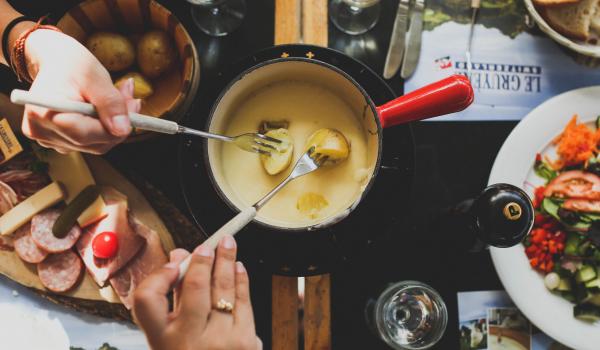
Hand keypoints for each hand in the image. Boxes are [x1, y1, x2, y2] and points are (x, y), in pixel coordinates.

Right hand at [21, 29, 138, 153]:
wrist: (55, 62)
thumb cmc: (71, 64)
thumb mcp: (94, 76)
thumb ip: (110, 103)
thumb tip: (123, 130)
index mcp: (43, 114)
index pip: (85, 135)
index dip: (114, 126)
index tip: (134, 106)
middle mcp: (41, 132)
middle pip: (93, 143)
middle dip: (119, 124)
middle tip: (132, 98)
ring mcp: (48, 140)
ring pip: (96, 145)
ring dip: (114, 125)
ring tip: (120, 97)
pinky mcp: (58, 141)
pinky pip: (90, 142)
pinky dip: (104, 128)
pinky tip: (107, 109)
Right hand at [133, 236, 261, 349]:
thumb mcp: (169, 336)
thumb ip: (172, 297)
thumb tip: (179, 256)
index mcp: (161, 340)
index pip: (147, 300)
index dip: (159, 275)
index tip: (174, 261)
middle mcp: (188, 341)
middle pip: (195, 287)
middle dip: (204, 259)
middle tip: (209, 243)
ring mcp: (219, 342)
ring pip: (224, 290)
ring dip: (227, 262)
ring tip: (228, 245)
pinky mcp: (245, 343)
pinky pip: (244, 302)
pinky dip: (242, 281)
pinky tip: (238, 268)